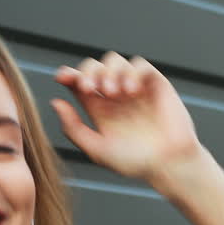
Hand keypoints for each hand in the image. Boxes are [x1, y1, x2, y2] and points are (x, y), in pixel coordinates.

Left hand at [51, 52, 201, 185]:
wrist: (168, 164)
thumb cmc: (133, 162)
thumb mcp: (97, 150)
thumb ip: (73, 128)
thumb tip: (55, 102)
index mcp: (97, 108)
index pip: (78, 82)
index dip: (68, 75)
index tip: (63, 77)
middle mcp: (114, 95)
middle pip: (94, 67)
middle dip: (89, 72)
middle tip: (91, 89)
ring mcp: (135, 87)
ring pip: (115, 61)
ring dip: (109, 71)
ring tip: (113, 92)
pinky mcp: (155, 83)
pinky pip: (140, 65)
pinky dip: (132, 71)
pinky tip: (131, 90)